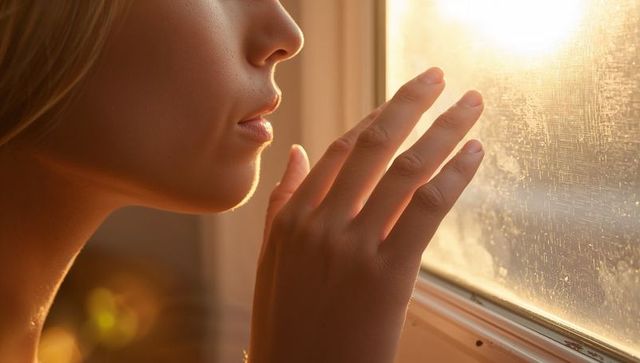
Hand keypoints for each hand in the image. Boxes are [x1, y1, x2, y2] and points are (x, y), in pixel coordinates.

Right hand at [249, 67, 484, 362]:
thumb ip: (282, 203)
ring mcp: (352, 245)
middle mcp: (320, 222)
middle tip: (438, 77)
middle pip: (373, 145)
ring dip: (443, 129)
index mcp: (291, 217)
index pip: (338, 151)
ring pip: (404, 168)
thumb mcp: (271, 260)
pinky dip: (452, 177)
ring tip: (470, 105)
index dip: (374, 119)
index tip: (402, 100)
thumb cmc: (287, 325)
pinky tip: (472, 155)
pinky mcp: (386, 274)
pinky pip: (424, 208)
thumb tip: (297, 153)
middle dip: (410, 103)